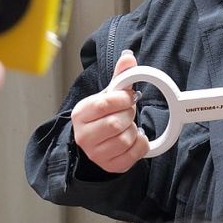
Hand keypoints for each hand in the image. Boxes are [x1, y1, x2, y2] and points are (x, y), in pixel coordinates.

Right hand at [70, 50, 149, 172]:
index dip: (122, 99)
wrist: (96, 141)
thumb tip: (129, 57)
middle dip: (129, 115)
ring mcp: (95, 153)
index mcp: (81, 113)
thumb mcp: (108, 94)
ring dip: (134, 130)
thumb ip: (120, 77)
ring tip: (127, 126)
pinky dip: (140, 144)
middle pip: (116, 123)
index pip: (104, 104)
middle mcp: (83, 135)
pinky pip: (134, 154)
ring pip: (125, 139)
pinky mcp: (110, 165)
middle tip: (127, 113)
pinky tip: (134, 138)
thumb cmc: (102, 116)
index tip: (129, 97)